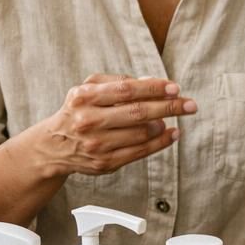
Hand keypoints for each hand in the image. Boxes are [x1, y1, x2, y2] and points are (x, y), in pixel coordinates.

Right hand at [34, 74, 195, 177]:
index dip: (154, 88)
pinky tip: (171, 134)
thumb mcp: (88, 88)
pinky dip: (160, 142)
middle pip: (137, 113)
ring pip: (141, 134)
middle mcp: (88, 121)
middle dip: (169, 107)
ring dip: (163, 125)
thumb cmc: (78, 110)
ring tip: (171, 119)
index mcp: (84, 97)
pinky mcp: (105, 163)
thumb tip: (152, 82)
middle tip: (190, 104)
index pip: (126, 90)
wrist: (54, 146)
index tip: (175, 88)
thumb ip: (117, 82)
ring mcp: (97, 144)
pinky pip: (140, 152)